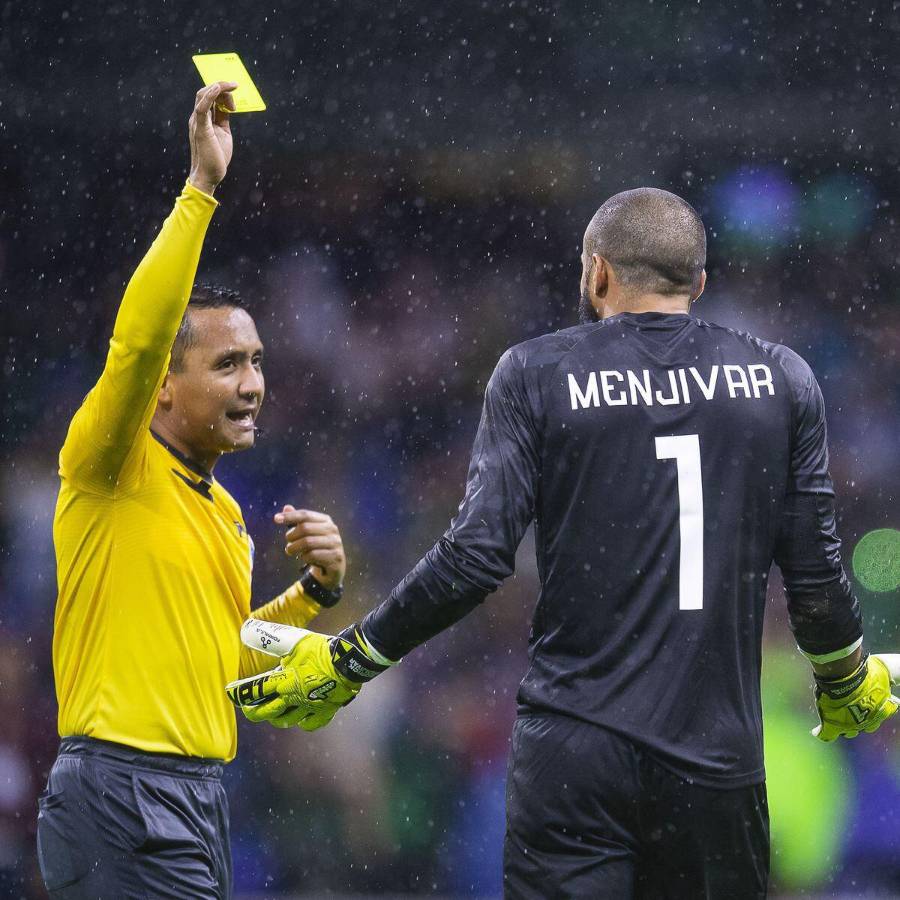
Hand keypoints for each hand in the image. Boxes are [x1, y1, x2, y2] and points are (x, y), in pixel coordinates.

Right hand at [188, 81, 236, 195]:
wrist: (209, 176)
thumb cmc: (216, 158)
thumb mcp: (224, 133)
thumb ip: (223, 119)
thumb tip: (229, 107)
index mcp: (203, 119)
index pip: (210, 97)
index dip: (223, 93)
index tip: (235, 99)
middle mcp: (197, 118)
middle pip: (206, 92)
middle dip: (221, 86)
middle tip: (235, 86)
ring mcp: (197, 122)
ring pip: (203, 95)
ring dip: (219, 87)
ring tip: (232, 86)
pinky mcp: (200, 129)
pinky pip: (202, 107)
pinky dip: (210, 95)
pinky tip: (219, 88)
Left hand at [225, 622, 393, 729]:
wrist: (350, 662)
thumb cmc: (320, 650)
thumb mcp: (294, 640)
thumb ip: (271, 638)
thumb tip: (247, 630)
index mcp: (282, 681)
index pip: (253, 690)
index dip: (238, 692)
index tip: (229, 692)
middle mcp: (292, 698)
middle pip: (265, 713)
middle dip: (253, 711)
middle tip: (248, 708)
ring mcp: (308, 708)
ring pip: (286, 721)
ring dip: (275, 718)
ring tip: (272, 713)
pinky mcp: (324, 712)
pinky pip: (308, 724)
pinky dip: (302, 722)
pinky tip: (301, 717)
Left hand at [275, 506, 345, 590]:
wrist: (333, 567)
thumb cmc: (317, 547)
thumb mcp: (307, 534)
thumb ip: (297, 521)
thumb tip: (286, 507)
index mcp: (325, 520)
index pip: (305, 514)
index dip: (290, 516)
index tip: (276, 519)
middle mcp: (332, 529)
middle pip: (305, 528)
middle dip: (291, 536)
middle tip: (288, 544)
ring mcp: (335, 543)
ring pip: (308, 542)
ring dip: (294, 548)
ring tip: (290, 551)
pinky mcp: (335, 556)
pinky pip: (312, 555)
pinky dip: (304, 557)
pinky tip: (304, 558)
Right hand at [812, 654, 899, 741]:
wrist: (847, 681)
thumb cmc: (867, 675)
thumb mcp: (884, 671)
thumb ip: (891, 669)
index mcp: (882, 711)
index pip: (885, 713)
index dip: (881, 708)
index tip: (879, 701)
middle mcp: (868, 721)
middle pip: (867, 725)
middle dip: (861, 718)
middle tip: (854, 708)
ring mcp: (849, 726)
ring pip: (849, 731)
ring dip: (845, 725)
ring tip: (837, 716)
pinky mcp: (832, 726)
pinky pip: (826, 734)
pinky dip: (820, 732)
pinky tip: (816, 731)